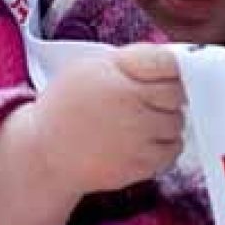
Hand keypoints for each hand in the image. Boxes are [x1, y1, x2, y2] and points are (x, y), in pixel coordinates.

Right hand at [23, 44, 185, 194]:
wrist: (46, 153)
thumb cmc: (67, 107)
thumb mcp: (90, 67)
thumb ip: (131, 60)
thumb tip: (171, 59)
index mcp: (119, 77)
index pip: (169, 64)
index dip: (170, 67)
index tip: (164, 72)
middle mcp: (133, 107)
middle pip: (178, 93)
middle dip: (166, 93)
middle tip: (145, 98)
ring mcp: (140, 139)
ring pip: (177, 122)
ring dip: (164, 120)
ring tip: (137, 121)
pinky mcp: (142, 165)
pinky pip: (173, 150)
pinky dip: (163, 145)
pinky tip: (140, 140)